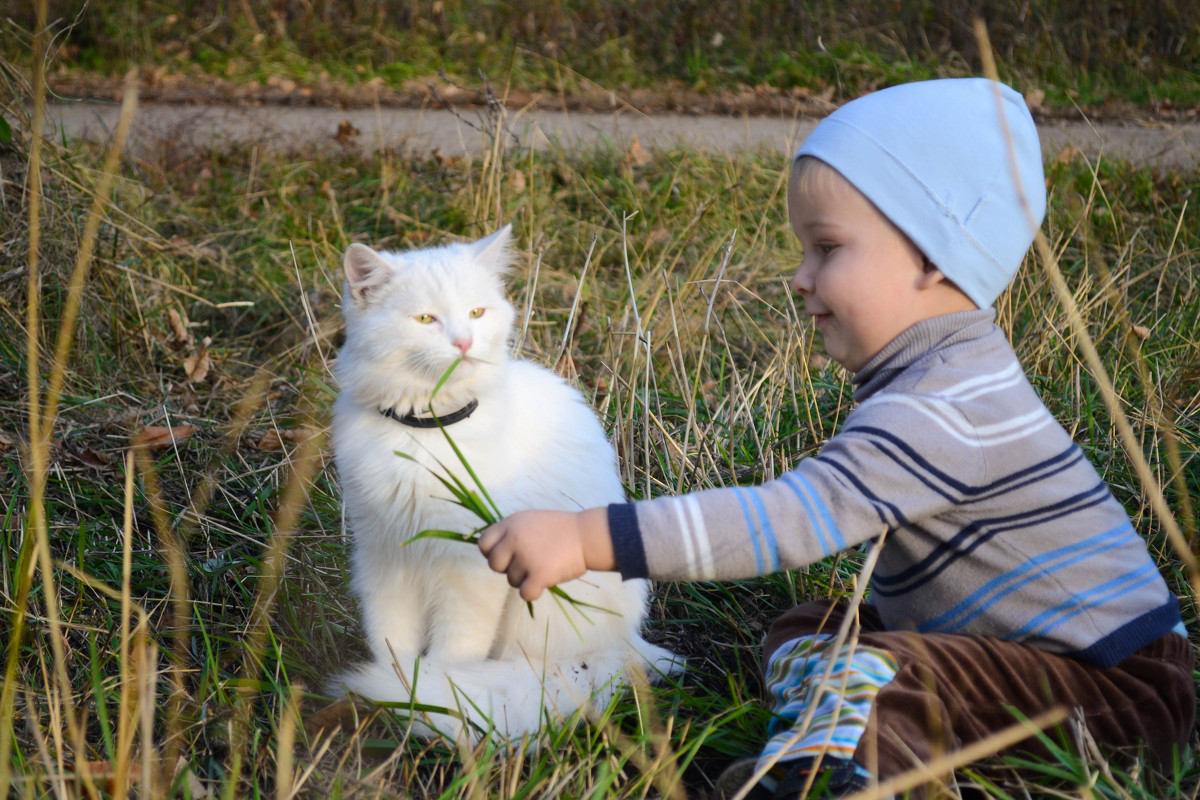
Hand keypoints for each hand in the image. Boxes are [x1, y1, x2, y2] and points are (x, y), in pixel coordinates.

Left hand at [478, 507, 614, 600]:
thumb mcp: (531, 520)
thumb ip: (512, 532)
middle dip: (508, 569)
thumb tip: (495, 552)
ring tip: (544, 566)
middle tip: (527, 565)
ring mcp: (526, 557)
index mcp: (511, 524)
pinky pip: (524, 593)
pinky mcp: (538, 574)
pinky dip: (534, 591)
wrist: (587, 536)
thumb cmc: (562, 530)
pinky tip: (545, 580)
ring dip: (525, 579)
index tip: (505, 557)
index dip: (491, 553)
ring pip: (511, 581)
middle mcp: (514, 538)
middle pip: (494, 565)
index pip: (483, 543)